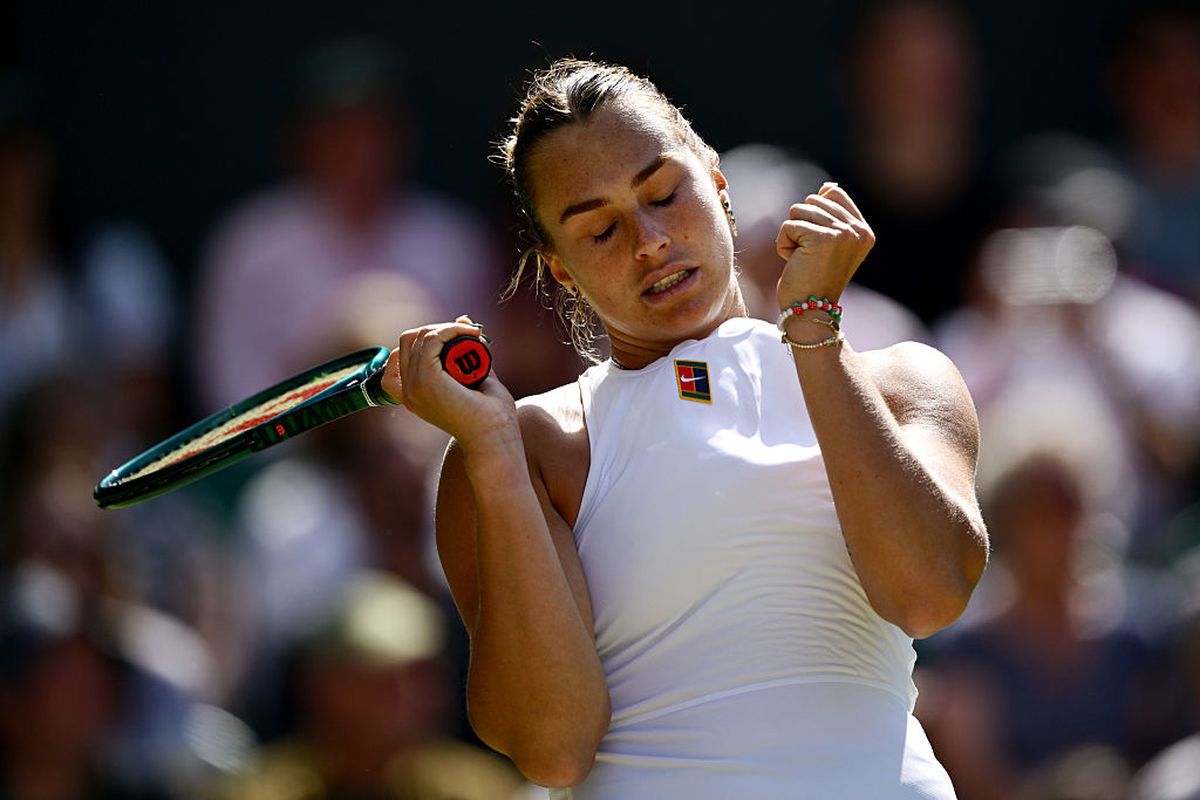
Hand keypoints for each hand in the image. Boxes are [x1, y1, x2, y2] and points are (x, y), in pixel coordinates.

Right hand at [381, 316, 518, 447]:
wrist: (496, 438)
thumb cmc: (491, 416)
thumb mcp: (476, 377)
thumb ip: (469, 352)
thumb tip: (464, 320)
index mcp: (413, 394)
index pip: (400, 354)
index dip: (424, 339)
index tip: (455, 338)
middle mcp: (407, 391)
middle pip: (408, 340)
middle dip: (436, 329)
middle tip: (468, 335)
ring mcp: (414, 386)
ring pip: (418, 337)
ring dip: (447, 327)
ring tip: (474, 335)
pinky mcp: (427, 380)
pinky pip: (431, 339)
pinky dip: (451, 329)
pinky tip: (471, 334)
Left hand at [774, 182, 874, 308]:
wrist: (810, 312)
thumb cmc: (813, 279)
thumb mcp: (828, 244)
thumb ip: (831, 215)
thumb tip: (828, 187)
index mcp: (864, 230)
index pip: (834, 193)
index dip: (815, 213)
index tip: (818, 244)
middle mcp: (858, 230)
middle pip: (814, 199)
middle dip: (802, 225)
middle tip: (810, 255)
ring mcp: (843, 233)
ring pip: (798, 209)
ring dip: (792, 235)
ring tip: (803, 258)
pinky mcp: (823, 238)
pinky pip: (788, 225)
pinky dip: (784, 244)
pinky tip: (795, 262)